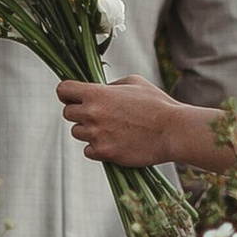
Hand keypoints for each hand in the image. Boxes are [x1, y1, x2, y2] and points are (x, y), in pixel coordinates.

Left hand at [57, 74, 183, 166]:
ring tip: (111, 129)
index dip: (66, 93)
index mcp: (96, 93)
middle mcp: (91, 113)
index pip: (63, 90)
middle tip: (98, 115)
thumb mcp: (133, 82)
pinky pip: (88, 151)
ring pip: (77, 133)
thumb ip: (110, 86)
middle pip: (67, 113)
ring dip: (89, 131)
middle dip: (79, 113)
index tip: (72, 97)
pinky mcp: (103, 153)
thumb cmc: (157, 104)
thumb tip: (100, 91)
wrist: (173, 131)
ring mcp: (96, 135)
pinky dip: (97, 148)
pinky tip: (114, 142)